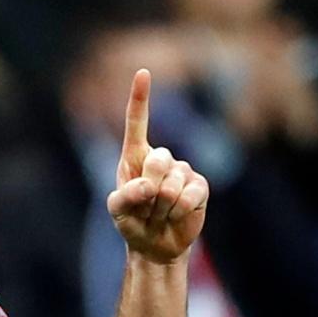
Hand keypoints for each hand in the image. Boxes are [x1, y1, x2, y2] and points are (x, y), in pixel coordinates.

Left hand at [106, 70, 208, 263]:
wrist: (155, 244)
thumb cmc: (132, 221)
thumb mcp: (117, 211)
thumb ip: (124, 197)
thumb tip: (148, 186)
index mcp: (135, 156)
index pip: (137, 122)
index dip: (140, 97)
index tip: (143, 72)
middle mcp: (161, 158)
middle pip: (157, 161)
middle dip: (148, 189)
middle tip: (145, 206)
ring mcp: (183, 170)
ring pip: (172, 184)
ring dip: (161, 207)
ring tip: (159, 214)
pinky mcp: (200, 186)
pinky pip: (190, 196)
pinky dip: (179, 212)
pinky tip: (176, 216)